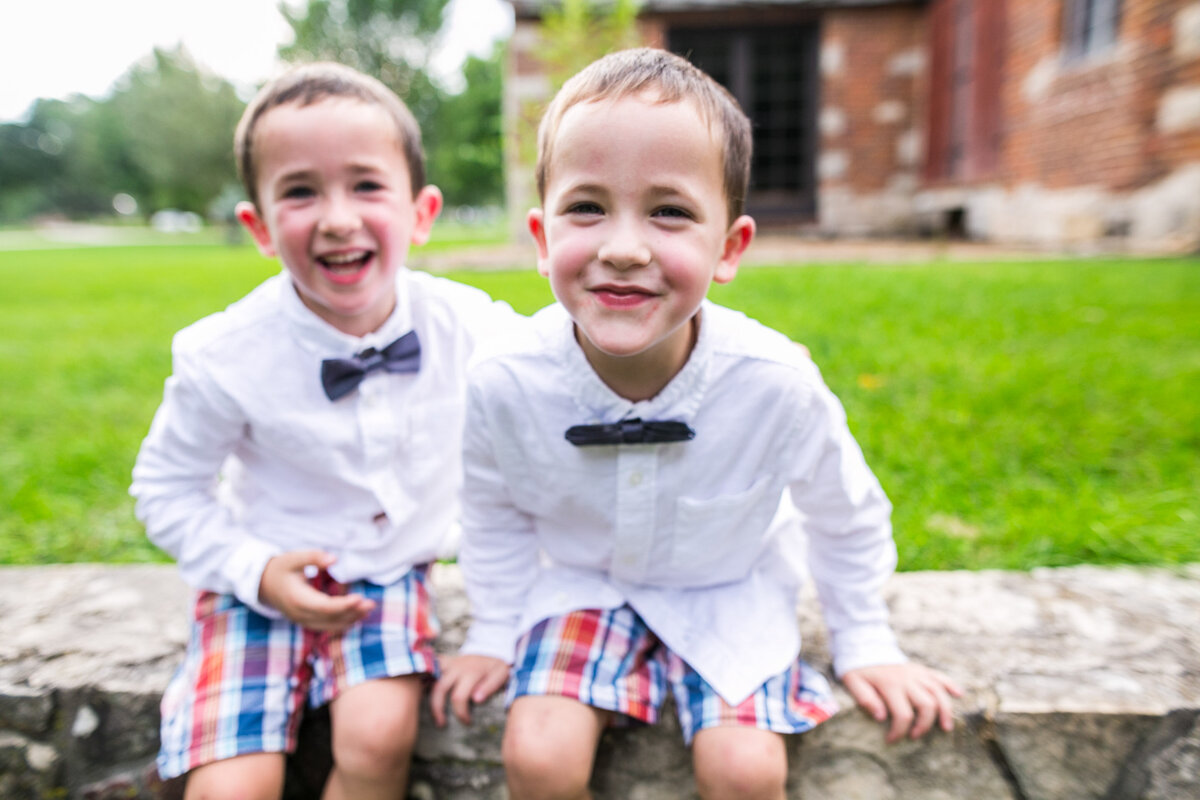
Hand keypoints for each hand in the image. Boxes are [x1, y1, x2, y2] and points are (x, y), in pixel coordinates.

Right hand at [258, 550, 374, 631]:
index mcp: (297, 599)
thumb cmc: (280, 568)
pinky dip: (342, 622)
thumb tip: (334, 559)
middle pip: (330, 618)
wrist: (262, 584)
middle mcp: (300, 614)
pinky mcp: (306, 621)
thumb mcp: (293, 558)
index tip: (359, 598)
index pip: (324, 607)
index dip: (343, 605)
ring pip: (329, 625)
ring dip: (350, 619)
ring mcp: (302, 620)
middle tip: (371, 603)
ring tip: (368, 608)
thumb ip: (313, 557)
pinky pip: (326, 626)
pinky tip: (357, 615)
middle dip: (352, 612)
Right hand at [429, 654, 509, 726]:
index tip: (467, 722)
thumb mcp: (501, 675)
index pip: (459, 697)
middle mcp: (456, 667)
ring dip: (427, 697)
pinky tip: (419, 693)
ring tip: (428, 712)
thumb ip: (490, 686)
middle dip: (438, 709)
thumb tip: (476, 699)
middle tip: (441, 724)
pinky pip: (427, 668)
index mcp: (471, 672)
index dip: (461, 713)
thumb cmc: (495, 667)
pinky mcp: (442, 662)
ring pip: (430, 679)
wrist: (491, 649)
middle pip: (440, 689)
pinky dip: (421, 680)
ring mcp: (447, 663)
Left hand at [841, 662, 962, 742]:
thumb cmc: (858, 668)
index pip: (902, 714)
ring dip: (945, 711)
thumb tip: (880, 716)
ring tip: (945, 727)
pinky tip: (959, 694)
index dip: (899, 731)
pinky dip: (951, 684)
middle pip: (927, 705)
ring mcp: (916, 673)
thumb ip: (865, 698)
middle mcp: (907, 678)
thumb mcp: (853, 682)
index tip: (891, 740)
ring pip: (938, 692)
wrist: (864, 644)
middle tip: (915, 736)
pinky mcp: (921, 668)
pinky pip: (940, 675)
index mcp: (890, 684)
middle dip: (924, 725)